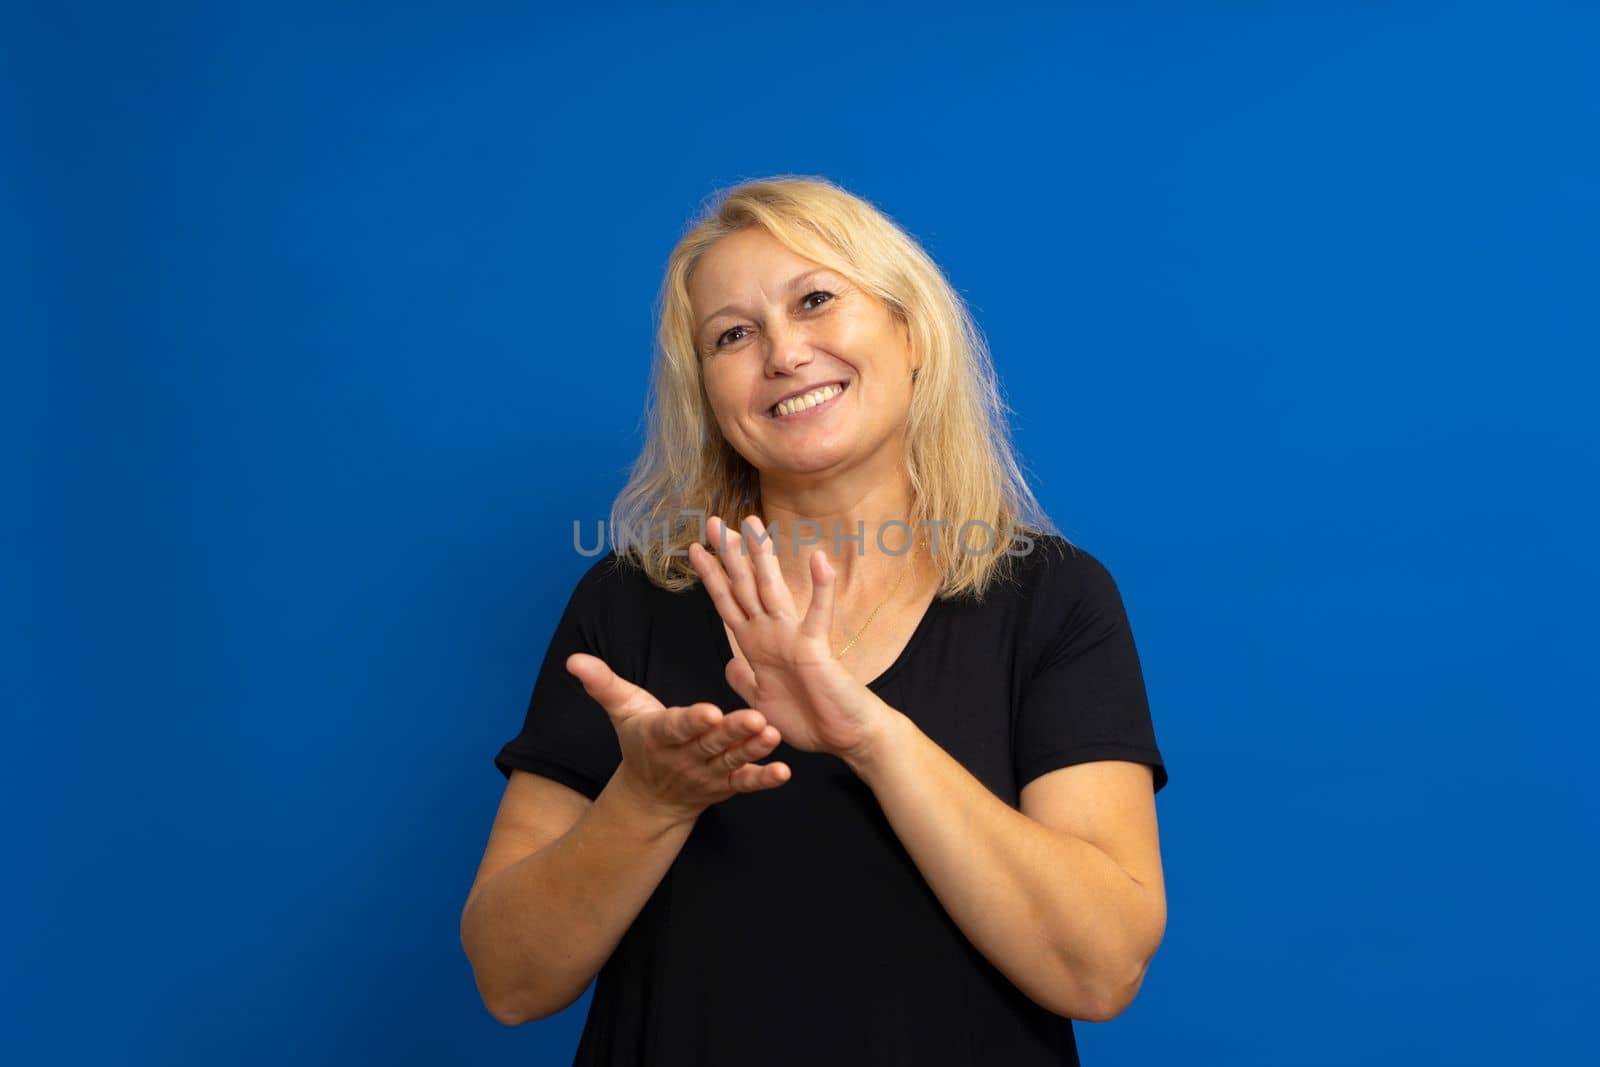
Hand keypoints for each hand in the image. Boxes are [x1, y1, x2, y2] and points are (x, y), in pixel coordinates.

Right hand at [565, 652, 790, 824]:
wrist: (651, 796)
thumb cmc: (641, 740)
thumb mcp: (622, 710)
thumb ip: (603, 684)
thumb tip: (572, 660)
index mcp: (660, 735)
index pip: (677, 727)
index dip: (693, 721)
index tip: (709, 712)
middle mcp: (686, 757)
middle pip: (711, 743)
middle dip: (732, 732)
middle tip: (754, 718)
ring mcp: (709, 774)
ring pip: (733, 760)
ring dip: (753, 750)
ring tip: (771, 734)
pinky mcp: (728, 785)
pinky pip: (747, 783)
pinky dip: (765, 779)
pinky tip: (783, 771)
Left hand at [687, 514, 888, 760]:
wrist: (844, 736)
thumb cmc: (809, 719)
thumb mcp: (761, 702)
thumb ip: (744, 681)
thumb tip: (729, 663)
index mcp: (756, 645)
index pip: (729, 602)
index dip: (711, 575)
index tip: (694, 549)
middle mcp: (772, 633)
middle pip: (745, 586)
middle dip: (727, 554)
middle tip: (711, 521)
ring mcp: (793, 637)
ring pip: (773, 589)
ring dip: (763, 556)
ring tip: (753, 524)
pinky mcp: (816, 648)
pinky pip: (817, 615)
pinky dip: (820, 588)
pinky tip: (819, 560)